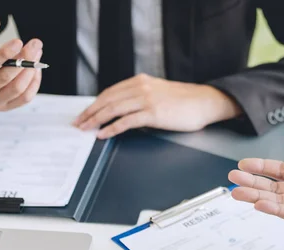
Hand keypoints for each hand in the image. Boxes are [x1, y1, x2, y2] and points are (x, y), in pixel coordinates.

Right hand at [0, 20, 43, 110]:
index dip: (3, 54)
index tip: (18, 42)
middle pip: (5, 78)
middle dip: (23, 59)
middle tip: (34, 44)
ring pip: (18, 88)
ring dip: (31, 69)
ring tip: (36, 53)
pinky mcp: (6, 107)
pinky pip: (25, 98)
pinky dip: (34, 82)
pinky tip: (35, 68)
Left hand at [73, 73, 241, 137]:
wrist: (205, 102)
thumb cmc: (185, 102)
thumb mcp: (159, 93)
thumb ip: (141, 97)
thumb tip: (123, 111)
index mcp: (141, 81)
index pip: (110, 92)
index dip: (94, 104)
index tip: (84, 114)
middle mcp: (141, 87)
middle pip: (107, 100)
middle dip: (90, 113)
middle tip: (78, 123)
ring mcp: (147, 99)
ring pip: (113, 109)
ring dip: (96, 120)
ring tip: (86, 129)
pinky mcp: (153, 113)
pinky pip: (126, 121)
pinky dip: (112, 128)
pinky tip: (103, 134)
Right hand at [228, 133, 283, 244]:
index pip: (282, 170)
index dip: (263, 167)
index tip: (243, 164)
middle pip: (274, 186)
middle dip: (252, 182)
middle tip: (231, 179)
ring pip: (279, 201)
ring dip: (257, 197)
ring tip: (237, 193)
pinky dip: (277, 210)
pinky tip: (260, 205)